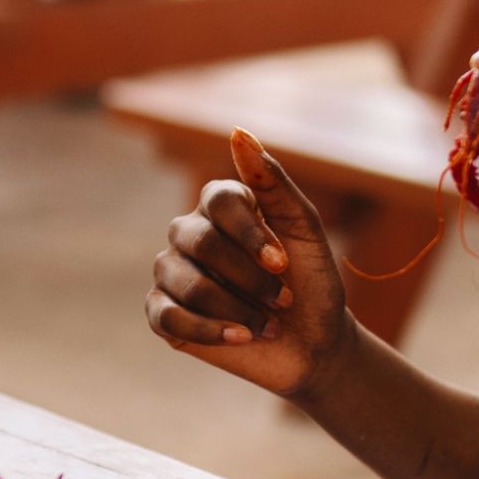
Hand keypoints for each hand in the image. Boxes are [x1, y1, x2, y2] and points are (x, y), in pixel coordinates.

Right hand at [147, 130, 355, 400]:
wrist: (315, 345)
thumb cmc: (312, 283)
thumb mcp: (304, 230)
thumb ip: (273, 182)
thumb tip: (238, 133)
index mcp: (222, 208)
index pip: (218, 200)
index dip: (249, 233)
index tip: (281, 263)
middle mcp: (191, 234)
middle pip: (201, 242)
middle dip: (248, 278)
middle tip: (283, 300)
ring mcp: (173, 273)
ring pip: (186, 282)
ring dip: (235, 308)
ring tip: (267, 324)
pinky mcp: (163, 313)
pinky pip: (166, 315)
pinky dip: (207, 330)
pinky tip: (240, 337)